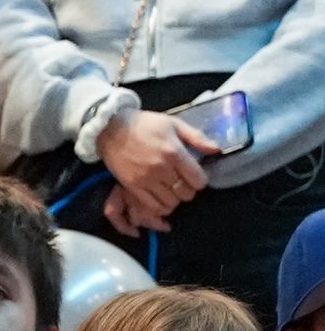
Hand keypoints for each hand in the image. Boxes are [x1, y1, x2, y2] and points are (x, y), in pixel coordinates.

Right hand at [98, 109, 219, 230]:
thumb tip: (216, 150)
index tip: (197, 177)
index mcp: (174, 152)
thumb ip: (197, 137)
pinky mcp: (132, 187)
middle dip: (189, 190)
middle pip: (185, 193)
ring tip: (173, 191)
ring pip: (170, 202)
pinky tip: (162, 199)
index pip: (197, 179)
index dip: (201, 181)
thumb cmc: (145, 124)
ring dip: (175, 200)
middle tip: (185, 184)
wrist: (112, 129)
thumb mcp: (174, 124)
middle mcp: (161, 169)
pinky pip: (152, 206)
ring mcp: (145, 180)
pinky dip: (161, 207)